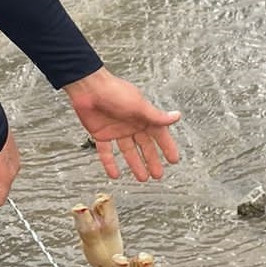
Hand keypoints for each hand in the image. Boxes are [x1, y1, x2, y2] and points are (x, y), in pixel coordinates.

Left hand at [63, 69, 180, 183]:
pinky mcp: (101, 134)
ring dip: (135, 164)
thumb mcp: (139, 105)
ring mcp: (117, 130)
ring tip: (142, 178)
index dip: (167, 147)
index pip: (159, 135)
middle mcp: (131, 124)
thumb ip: (156, 116)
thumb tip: (177, 116)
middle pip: (144, 146)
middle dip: (152, 160)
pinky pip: (106, 152)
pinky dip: (110, 163)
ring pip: (128, 151)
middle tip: (158, 175)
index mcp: (143, 116)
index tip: (173, 160)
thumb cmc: (115, 91)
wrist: (88, 88)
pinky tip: (114, 174)